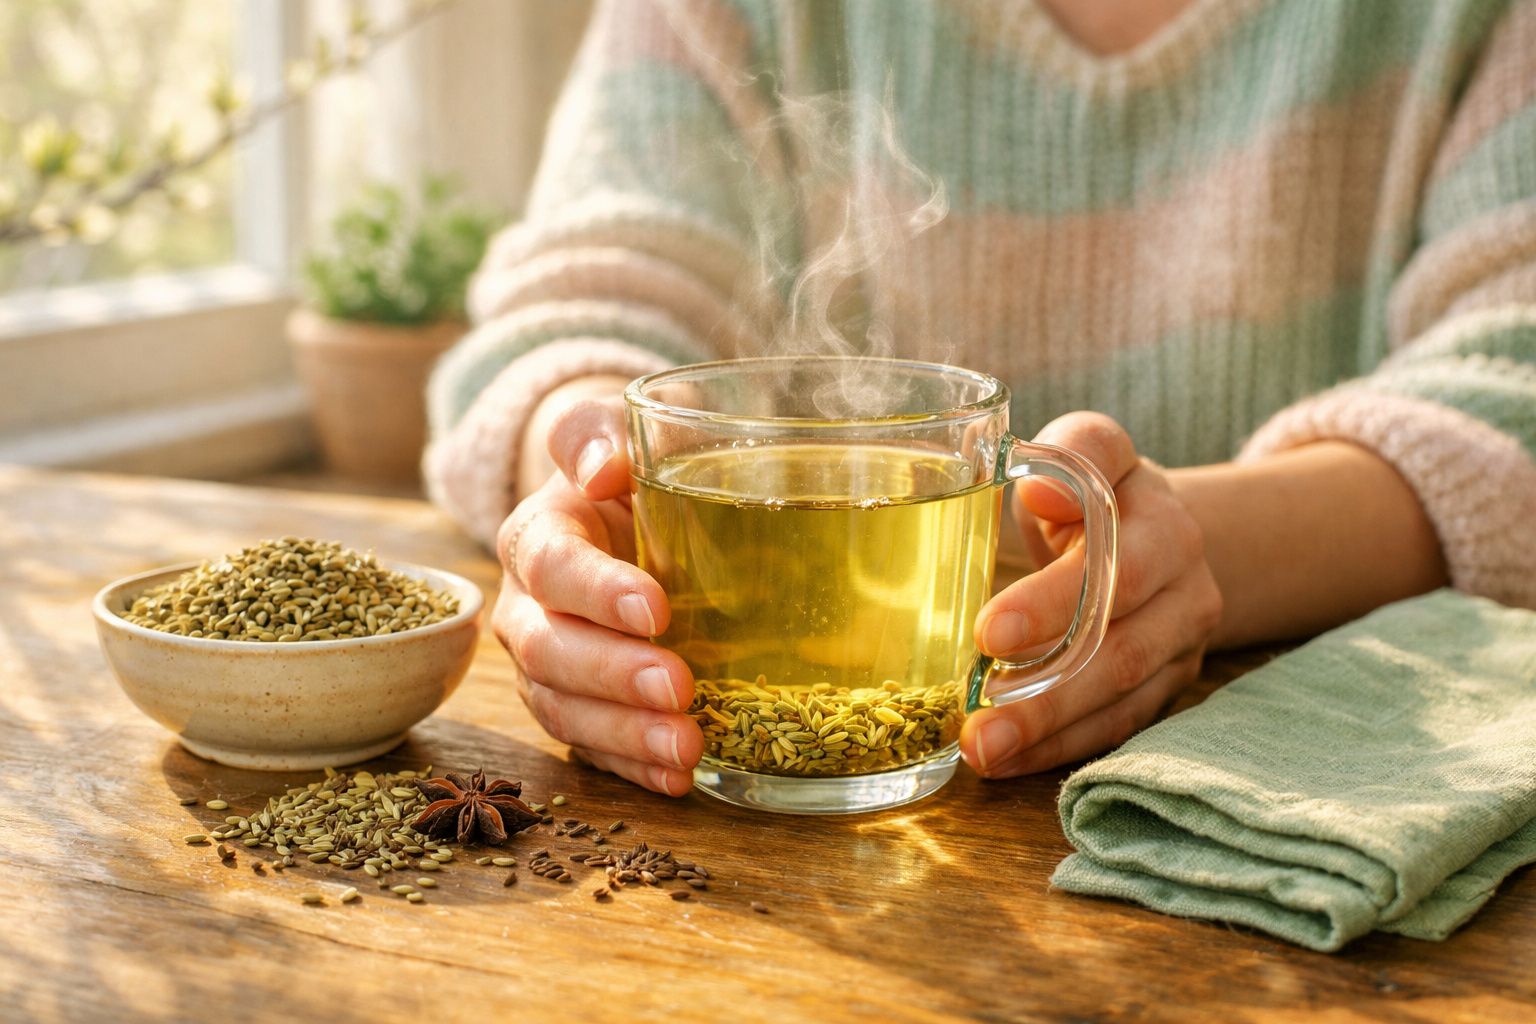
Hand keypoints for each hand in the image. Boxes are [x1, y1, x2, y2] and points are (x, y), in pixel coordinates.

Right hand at [492, 396, 699, 794]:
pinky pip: (592, 746)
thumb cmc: (621, 470)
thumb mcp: (608, 433)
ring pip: (564, 709)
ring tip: (687, 748)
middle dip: (612, 676)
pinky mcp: (573, 708)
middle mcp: (526, 608)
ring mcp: (545, 666)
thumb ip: (596, 435)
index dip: (597, 591)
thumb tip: (603, 466)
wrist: (610, 510)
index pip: (553, 565)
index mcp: (535, 537)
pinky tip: (680, 780)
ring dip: (625, 734)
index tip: (656, 608)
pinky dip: (633, 767)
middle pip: (549, 650)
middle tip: (678, 687)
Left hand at [960, 412, 1223, 776]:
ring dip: (1048, 730)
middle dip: (1047, 689)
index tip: (988, 631)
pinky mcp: (1168, 686)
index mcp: (1163, 521)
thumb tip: (1039, 491)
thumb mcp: (1088, 451)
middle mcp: (1186, 586)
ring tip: (982, 750)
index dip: (1055, 600)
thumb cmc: (1097, 489)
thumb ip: (1074, 452)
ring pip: (1121, 696)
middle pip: (1120, 646)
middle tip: (977, 717)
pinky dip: (1060, 748)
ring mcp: (1183, 643)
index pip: (1117, 564)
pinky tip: (1006, 762)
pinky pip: (1118, 727)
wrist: (1158, 531)